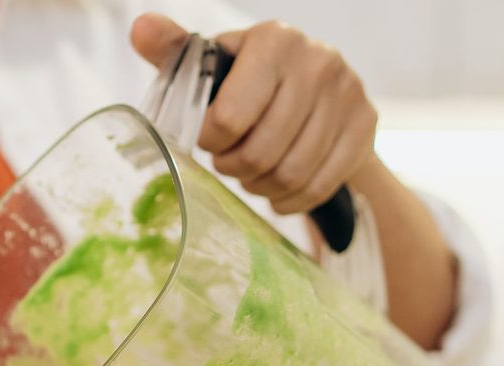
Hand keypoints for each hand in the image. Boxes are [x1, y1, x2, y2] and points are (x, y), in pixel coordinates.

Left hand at [131, 14, 377, 215]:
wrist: (321, 92)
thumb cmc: (251, 82)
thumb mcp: (215, 64)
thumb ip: (177, 50)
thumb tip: (139, 28)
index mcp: (273, 41)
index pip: (229, 119)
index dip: (212, 142)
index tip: (210, 139)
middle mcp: (317, 62)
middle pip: (260, 153)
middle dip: (235, 168)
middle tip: (230, 161)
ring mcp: (347, 94)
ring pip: (289, 175)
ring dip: (260, 186)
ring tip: (252, 173)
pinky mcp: (364, 126)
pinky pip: (316, 187)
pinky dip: (289, 200)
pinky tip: (277, 187)